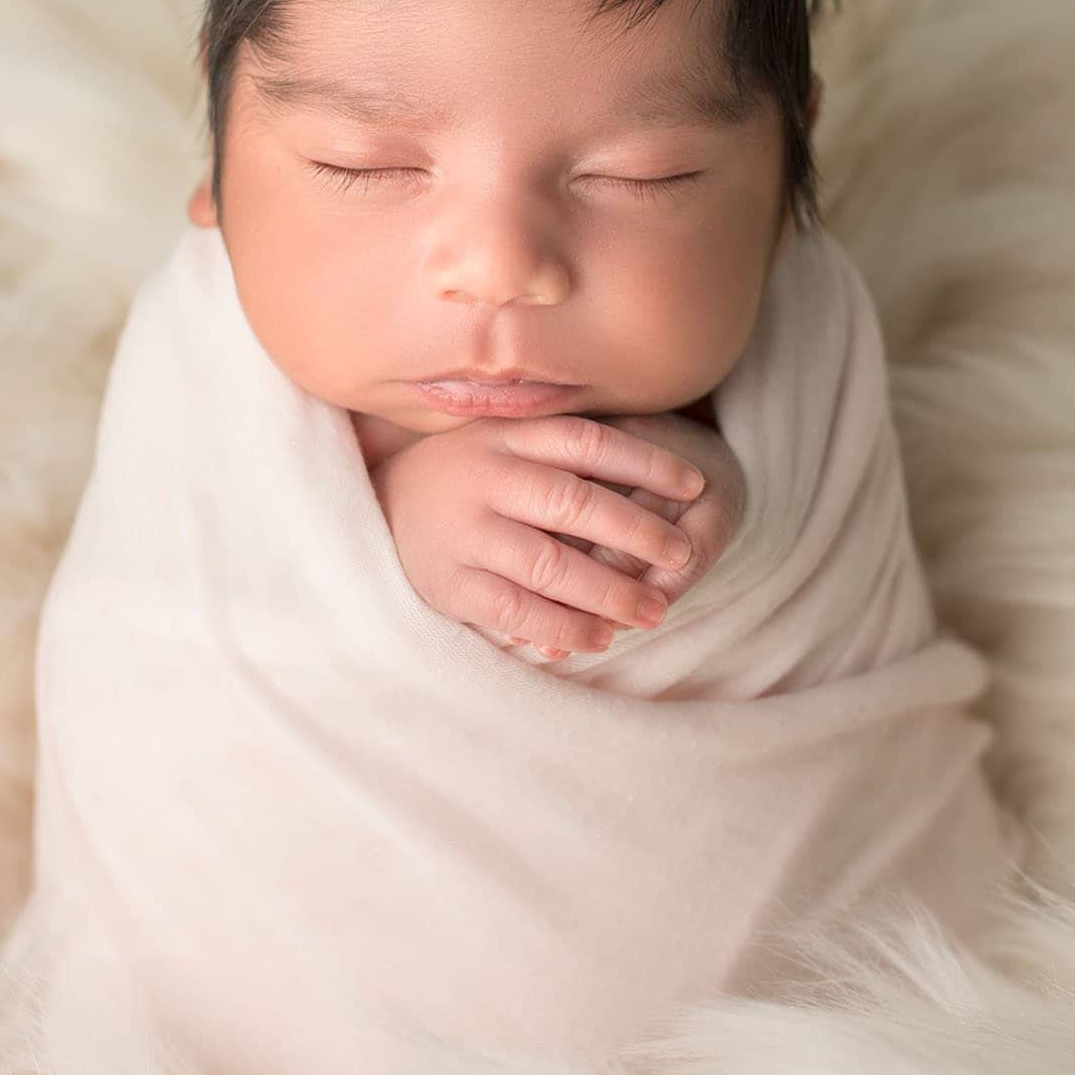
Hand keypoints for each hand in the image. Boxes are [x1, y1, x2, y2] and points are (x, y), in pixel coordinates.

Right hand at [369, 411, 739, 657]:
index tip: (696, 483)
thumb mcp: (505, 442)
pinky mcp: (450, 583)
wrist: (378, 508)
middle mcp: (486, 478)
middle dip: (638, 532)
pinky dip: (562, 626)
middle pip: (574, 503)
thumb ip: (562, 448)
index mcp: (507, 437)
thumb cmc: (467, 474)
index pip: (588, 441)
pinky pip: (515, 610)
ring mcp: (465, 532)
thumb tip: (656, 465)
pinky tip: (599, 638)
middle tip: (682, 556)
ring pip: (549, 565)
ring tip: (654, 611)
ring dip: (609, 591)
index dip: (647, 462)